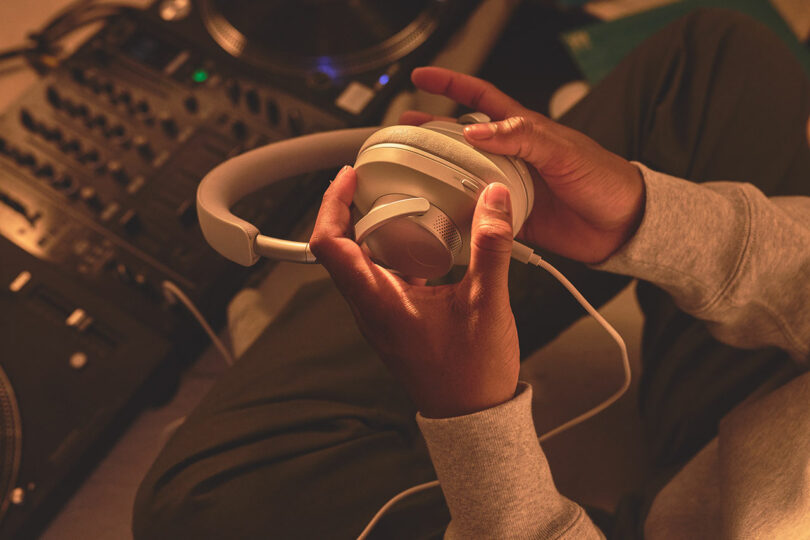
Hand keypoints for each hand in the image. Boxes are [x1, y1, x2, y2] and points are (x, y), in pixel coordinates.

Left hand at [309, 166, 519, 417]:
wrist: (474, 418)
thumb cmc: (472, 375)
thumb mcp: (487, 303)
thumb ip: (491, 247)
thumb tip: (494, 200)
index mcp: (378, 302)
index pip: (329, 246)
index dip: (331, 205)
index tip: (348, 179)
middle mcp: (371, 309)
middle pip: (341, 250)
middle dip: (354, 211)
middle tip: (378, 182)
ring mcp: (381, 317)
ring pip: (363, 264)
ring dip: (376, 232)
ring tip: (405, 206)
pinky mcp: (396, 322)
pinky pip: (384, 278)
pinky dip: (397, 253)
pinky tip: (428, 244)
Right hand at [402, 67, 644, 263]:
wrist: (622, 225)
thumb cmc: (603, 178)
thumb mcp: (562, 149)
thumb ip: (520, 137)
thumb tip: (474, 131)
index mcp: (523, 130)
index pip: (479, 98)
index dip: (450, 84)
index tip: (422, 76)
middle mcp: (511, 156)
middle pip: (461, 138)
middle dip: (431, 131)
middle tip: (403, 132)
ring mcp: (509, 186)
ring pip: (464, 175)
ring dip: (439, 173)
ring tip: (411, 173)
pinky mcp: (511, 216)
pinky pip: (477, 212)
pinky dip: (459, 212)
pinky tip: (442, 213)